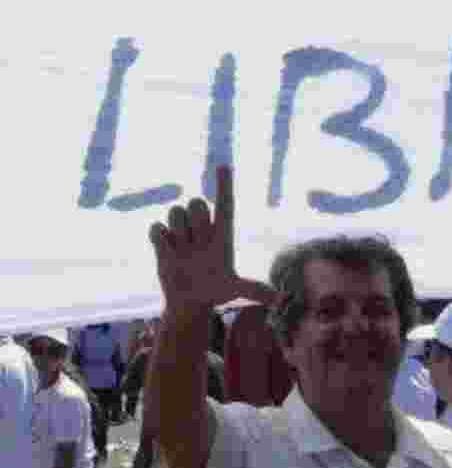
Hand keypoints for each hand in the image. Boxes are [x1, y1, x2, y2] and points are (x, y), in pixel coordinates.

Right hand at [148, 166, 274, 311]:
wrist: (189, 302)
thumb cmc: (215, 292)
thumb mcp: (234, 290)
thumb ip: (253, 290)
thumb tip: (279, 298)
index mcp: (222, 235)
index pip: (225, 203)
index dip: (224, 184)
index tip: (224, 165)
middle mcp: (202, 229)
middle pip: (197, 203)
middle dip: (196, 221)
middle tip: (197, 246)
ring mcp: (181, 232)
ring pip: (176, 211)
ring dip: (178, 233)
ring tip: (184, 252)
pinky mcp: (163, 239)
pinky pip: (156, 227)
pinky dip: (160, 240)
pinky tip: (168, 253)